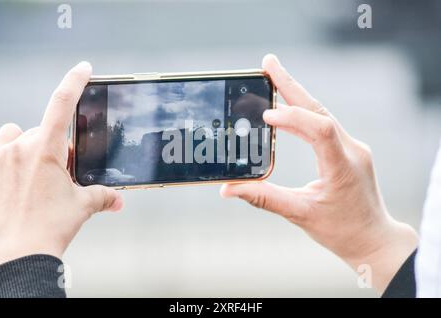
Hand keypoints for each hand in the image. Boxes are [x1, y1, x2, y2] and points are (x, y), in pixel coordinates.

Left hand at [0, 62, 122, 267]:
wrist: (16, 253)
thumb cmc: (45, 229)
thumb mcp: (81, 206)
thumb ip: (103, 196)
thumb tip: (116, 200)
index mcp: (45, 150)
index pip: (62, 103)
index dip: (74, 81)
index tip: (83, 69)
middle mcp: (18, 148)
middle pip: (44, 132)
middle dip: (56, 147)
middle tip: (62, 172)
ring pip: (18, 138)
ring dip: (30, 148)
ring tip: (36, 174)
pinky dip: (11, 158)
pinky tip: (18, 180)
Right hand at [220, 54, 417, 292]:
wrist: (373, 238)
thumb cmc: (340, 231)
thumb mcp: (300, 215)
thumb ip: (264, 198)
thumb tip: (228, 189)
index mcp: (342, 167)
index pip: (320, 130)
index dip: (293, 117)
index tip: (265, 115)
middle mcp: (351, 150)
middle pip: (318, 110)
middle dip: (291, 85)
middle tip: (268, 63)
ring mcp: (351, 147)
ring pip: (321, 113)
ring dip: (296, 94)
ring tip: (272, 76)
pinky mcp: (347, 150)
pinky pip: (323, 123)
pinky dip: (302, 112)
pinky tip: (287, 106)